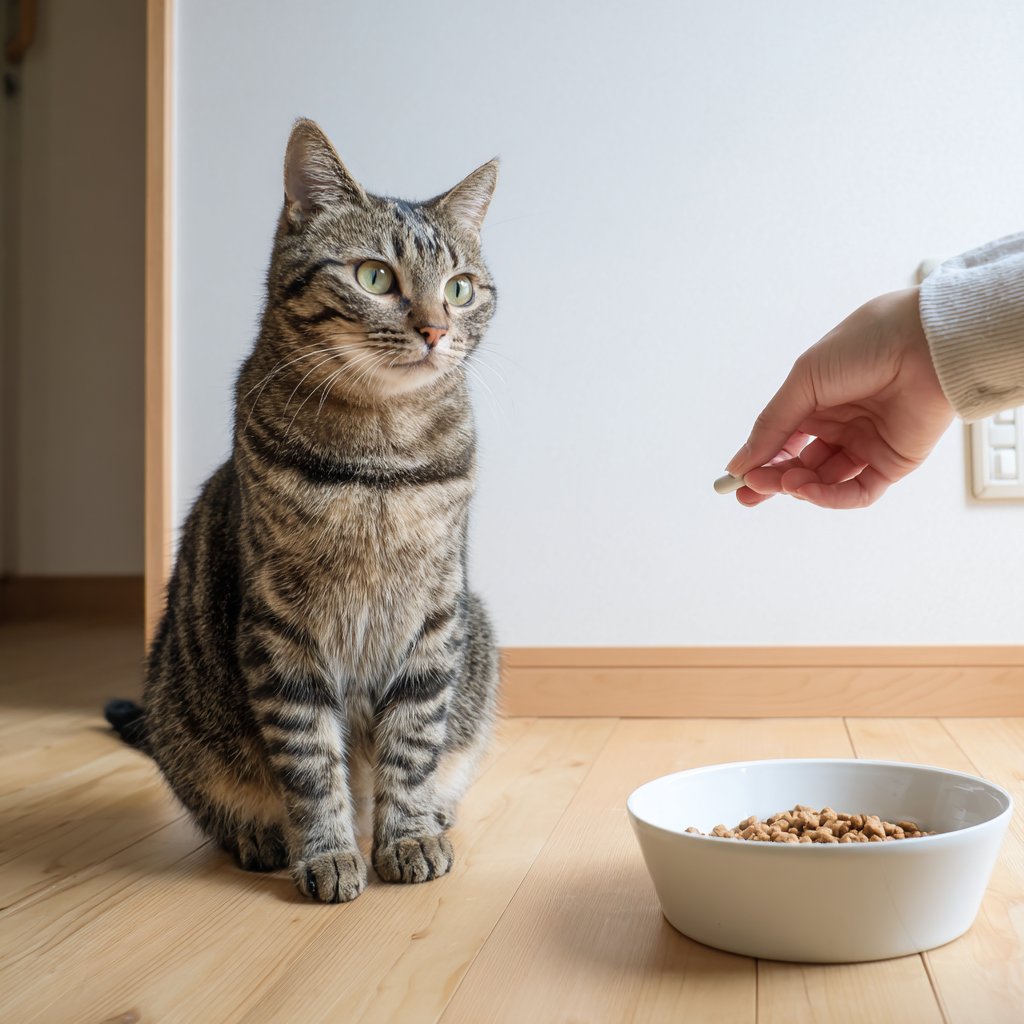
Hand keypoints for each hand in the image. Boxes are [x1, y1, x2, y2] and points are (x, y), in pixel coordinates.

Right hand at [727, 288, 954, 508]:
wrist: (926, 342)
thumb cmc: (866, 345)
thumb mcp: (804, 382)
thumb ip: (772, 425)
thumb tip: (739, 463)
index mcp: (819, 399)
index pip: (782, 439)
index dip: (759, 459)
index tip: (736, 478)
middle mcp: (842, 423)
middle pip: (800, 464)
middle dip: (773, 479)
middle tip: (751, 492)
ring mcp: (867, 444)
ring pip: (825, 480)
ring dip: (800, 486)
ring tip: (784, 484)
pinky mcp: (893, 462)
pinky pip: (857, 491)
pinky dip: (831, 496)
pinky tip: (808, 490)